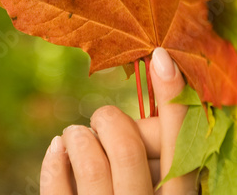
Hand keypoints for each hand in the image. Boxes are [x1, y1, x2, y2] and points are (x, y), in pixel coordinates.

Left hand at [40, 47, 197, 193]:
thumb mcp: (164, 194)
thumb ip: (163, 159)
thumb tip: (154, 103)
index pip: (181, 146)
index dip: (174, 98)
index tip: (162, 56)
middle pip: (126, 144)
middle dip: (109, 119)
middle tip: (103, 119)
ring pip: (89, 158)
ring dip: (80, 136)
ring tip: (79, 137)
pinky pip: (55, 186)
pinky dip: (55, 159)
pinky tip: (60, 150)